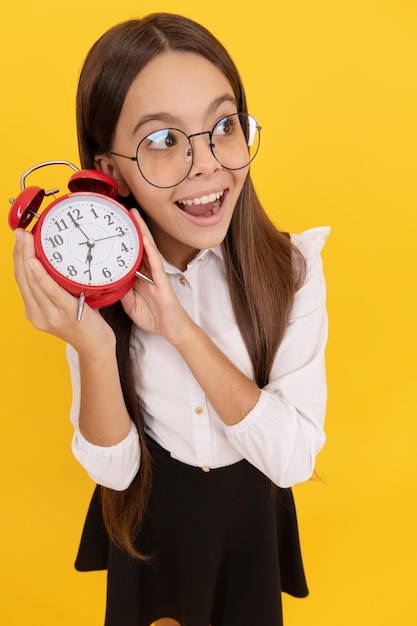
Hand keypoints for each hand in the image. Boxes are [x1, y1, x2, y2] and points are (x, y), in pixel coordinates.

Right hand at [13, 229, 114, 354]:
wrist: (97, 348)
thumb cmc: (84, 325)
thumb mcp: (65, 305)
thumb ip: (56, 289)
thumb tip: (55, 262)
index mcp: (34, 311)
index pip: (21, 279)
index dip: (17, 257)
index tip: (20, 238)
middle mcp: (38, 314)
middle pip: (23, 278)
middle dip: (20, 252)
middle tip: (21, 232)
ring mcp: (50, 315)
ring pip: (32, 282)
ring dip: (27, 257)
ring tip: (27, 239)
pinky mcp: (66, 314)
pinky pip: (51, 291)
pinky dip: (41, 276)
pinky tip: (35, 262)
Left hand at [121, 211, 194, 345]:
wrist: (172, 330)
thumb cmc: (155, 318)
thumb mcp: (130, 305)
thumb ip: (122, 292)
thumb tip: (111, 281)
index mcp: (139, 277)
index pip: (129, 254)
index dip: (122, 240)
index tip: (112, 227)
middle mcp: (148, 273)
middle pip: (139, 246)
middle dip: (132, 228)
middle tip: (123, 211)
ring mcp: (156, 275)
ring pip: (148, 249)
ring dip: (141, 232)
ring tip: (134, 215)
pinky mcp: (163, 282)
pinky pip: (156, 263)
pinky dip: (150, 250)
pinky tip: (145, 238)